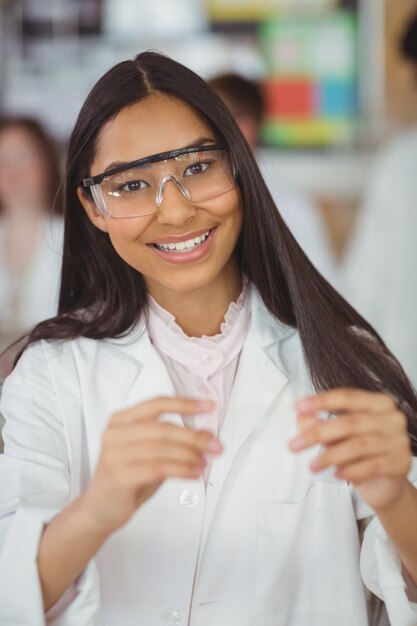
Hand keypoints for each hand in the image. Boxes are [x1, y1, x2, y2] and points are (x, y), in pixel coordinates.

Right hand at [81, 396, 221, 533]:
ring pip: (162, 448)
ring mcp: (114, 454)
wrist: (99, 509)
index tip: (209, 406)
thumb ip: (172, 441)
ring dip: (190, 455)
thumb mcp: (149, 453)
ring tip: (205, 463)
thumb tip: (207, 435)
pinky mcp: (119, 476)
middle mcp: (115, 433)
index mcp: (121, 419)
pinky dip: (181, 470)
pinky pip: (158, 469)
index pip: (157, 404)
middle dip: (194, 437)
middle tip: (215, 445)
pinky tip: (194, 473)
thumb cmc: (127, 477)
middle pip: (163, 427)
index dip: (185, 404)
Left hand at [288, 389, 411, 511]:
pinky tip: (336, 474)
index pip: (347, 397)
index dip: (321, 401)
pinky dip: (350, 470)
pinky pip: (371, 466)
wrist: (383, 483)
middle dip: (318, 434)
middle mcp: (392, 418)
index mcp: (378, 402)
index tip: (298, 406)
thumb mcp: (335, 436)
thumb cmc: (358, 453)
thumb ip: (318, 424)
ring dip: (330, 456)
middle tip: (295, 444)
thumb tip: (301, 417)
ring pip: (358, 445)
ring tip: (312, 465)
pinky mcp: (401, 463)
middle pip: (350, 422)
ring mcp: (399, 440)